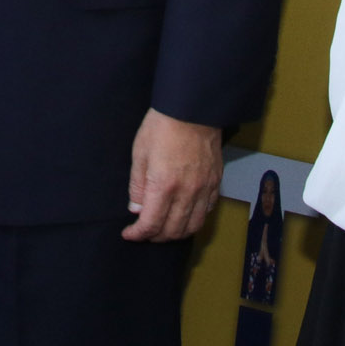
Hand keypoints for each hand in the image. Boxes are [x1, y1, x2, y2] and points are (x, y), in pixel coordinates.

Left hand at [123, 109, 222, 242]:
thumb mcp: (140, 153)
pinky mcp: (215, 182)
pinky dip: (194, 219)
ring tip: (163, 228)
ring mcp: (204, 188)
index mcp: (164, 185)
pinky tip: (184, 214)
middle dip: (155, 237)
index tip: (128, 233)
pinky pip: (207, 211)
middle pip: (172, 231)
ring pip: (193, 226)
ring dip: (176, 233)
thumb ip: (137, 185)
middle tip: (144, 232)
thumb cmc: (162, 126)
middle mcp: (186, 192)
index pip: (151, 224)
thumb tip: (136, 209)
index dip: (137, 234)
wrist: (192, 108)